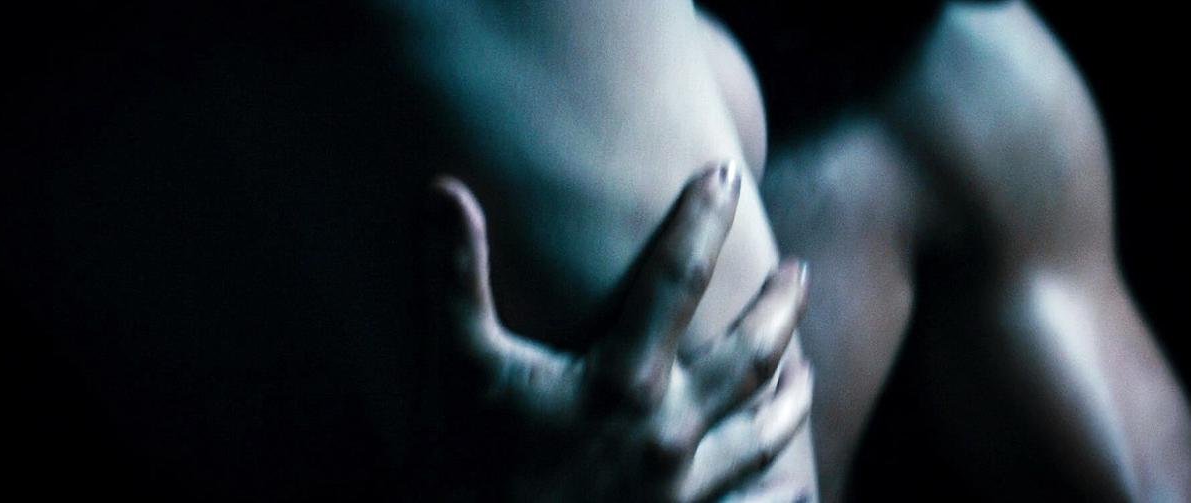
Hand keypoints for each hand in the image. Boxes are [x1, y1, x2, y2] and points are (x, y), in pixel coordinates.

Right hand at [419, 162, 810, 500]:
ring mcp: (682, 487)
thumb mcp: (455, 366)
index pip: (676, 278)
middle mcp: (668, 429)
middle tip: (798, 272)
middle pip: (750, 354)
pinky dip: (780, 491)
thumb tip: (441, 189)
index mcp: (622, 379)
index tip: (726, 175)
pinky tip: (798, 484)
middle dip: (780, 308)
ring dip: (792, 394)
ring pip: (765, 432)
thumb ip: (454, 277)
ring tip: (808, 368)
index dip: (703, 220)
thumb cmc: (463, 467)